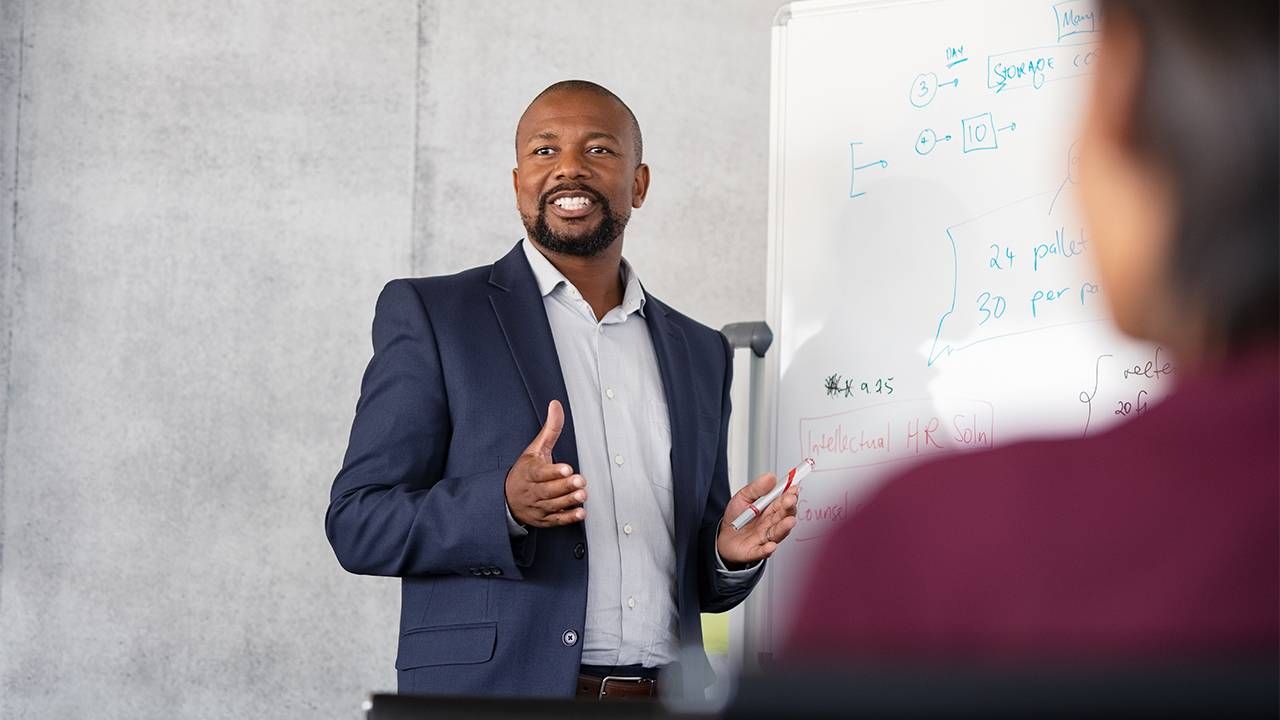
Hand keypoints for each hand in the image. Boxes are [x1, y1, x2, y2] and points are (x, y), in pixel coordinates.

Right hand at [505, 400, 586, 527]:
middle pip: (548, 489)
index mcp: (529, 472)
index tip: (566, 468)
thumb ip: (550, 429)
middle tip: (580, 481)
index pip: (539, 472)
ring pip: (553, 505)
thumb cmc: (525, 471)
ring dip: (568, 501)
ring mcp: (537, 506)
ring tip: (582, 495)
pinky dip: (568, 518)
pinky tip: (580, 513)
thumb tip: (556, 405)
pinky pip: (555, 520)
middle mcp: (532, 491)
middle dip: (564, 486)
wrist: (506, 499)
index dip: (552, 471)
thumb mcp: (535, 449)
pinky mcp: (543, 519)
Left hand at [716, 472, 798, 565]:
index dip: (789, 494)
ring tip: (789, 521)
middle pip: (783, 516)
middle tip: (790, 500)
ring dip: (784, 528)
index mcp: (769, 510)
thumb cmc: (736, 518)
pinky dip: (767, 550)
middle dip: (788, 508)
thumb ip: (757, 488)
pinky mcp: (755, 551)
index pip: (783, 502)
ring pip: (777, 533)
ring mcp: (764, 538)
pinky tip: (771, 545)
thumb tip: (770, 477)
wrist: (723, 537)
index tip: (793, 487)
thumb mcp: (743, 497)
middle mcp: (770, 524)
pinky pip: (761, 551)